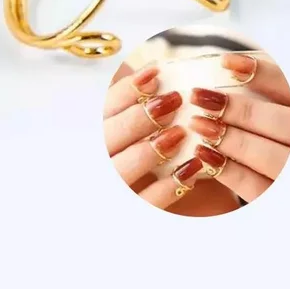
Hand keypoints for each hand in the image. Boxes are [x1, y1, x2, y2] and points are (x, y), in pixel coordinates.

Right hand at [103, 65, 236, 212]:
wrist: (172, 196)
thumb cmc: (161, 151)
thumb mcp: (148, 125)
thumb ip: (146, 102)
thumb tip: (159, 73)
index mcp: (99, 133)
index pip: (103, 107)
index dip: (126, 89)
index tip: (155, 75)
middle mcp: (98, 161)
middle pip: (106, 137)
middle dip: (139, 118)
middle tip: (173, 102)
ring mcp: (111, 191)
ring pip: (118, 171)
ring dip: (148, 151)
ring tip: (179, 134)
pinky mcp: (131, 215)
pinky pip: (144, 204)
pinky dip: (166, 187)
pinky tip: (191, 169)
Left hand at [189, 53, 289, 202]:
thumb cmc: (286, 130)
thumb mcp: (287, 103)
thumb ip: (269, 84)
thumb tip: (231, 63)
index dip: (261, 72)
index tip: (227, 62)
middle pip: (278, 122)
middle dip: (237, 109)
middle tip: (199, 97)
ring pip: (265, 154)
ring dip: (228, 138)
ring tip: (197, 124)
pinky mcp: (282, 196)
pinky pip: (254, 185)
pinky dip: (226, 170)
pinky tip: (202, 154)